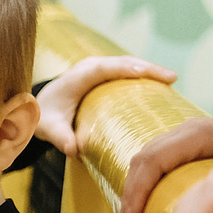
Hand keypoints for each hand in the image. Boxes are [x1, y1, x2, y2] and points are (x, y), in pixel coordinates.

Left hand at [32, 55, 174, 157]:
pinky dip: (144, 75)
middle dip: (147, 68)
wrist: (41, 106)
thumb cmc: (46, 117)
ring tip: (172, 79)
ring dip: (150, 69)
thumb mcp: (50, 129)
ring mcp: (100, 67)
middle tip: (171, 78)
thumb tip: (74, 150)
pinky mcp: (107, 73)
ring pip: (129, 63)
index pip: (103, 69)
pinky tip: (162, 85)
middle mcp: (90, 67)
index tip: (142, 72)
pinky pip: (128, 70)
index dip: (123, 69)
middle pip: (123, 62)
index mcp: (78, 76)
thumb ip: (61, 138)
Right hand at [116, 111, 212, 212]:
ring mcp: (183, 139)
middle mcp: (184, 133)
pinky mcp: (186, 148)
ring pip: (146, 162)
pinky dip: (146, 184)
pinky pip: (156, 165)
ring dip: (135, 189)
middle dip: (130, 193)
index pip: (152, 160)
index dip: (137, 190)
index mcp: (197, 133)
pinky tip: (149, 205)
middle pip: (142, 160)